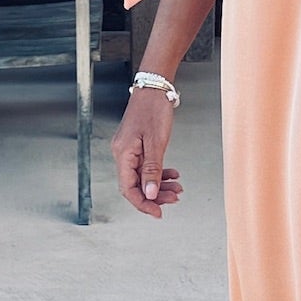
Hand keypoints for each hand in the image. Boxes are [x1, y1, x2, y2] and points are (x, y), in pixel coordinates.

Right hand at [111, 90, 183, 216]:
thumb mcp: (156, 141)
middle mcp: (122, 153)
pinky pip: (146, 167)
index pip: (128, 189)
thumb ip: (152, 170)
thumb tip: (150, 194)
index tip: (158, 213)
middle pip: (135, 185)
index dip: (143, 204)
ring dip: (160, 185)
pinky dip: (159, 173)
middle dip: (155, 196)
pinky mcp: (137, 146)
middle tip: (174, 199)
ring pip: (142, 177)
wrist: (154, 88)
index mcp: (123, 154)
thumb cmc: (153, 108)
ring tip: (177, 188)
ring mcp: (129, 150)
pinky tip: (172, 174)